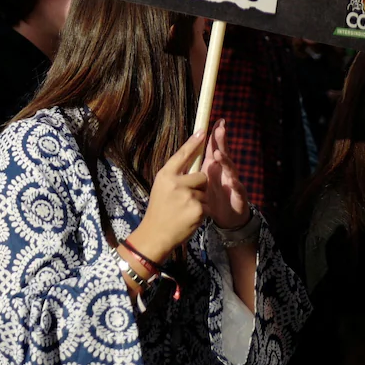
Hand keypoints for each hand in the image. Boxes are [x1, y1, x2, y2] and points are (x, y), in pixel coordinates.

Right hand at [127, 127, 211, 263]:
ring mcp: (187, 196)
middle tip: (184, 199)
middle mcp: (175, 183)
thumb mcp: (161, 187)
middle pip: (202, 176)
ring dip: (200, 201)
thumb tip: (191, 161)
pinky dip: (202, 213)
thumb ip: (175, 175)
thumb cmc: (159, 209)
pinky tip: (189, 218)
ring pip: (206, 192)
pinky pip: (208, 205)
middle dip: (199, 186)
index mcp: (165, 175)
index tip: (202, 130)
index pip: (182, 155)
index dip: (193, 143)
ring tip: (184, 210)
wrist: (156, 234)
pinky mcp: (198, 209)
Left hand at [201, 120, 251, 228]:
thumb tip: (189, 147)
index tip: (217, 121)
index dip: (216, 135)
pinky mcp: (239, 197)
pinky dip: (236, 186)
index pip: (215, 148)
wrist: (226, 218)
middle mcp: (225, 172)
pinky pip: (238, 191)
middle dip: (222, 142)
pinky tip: (233, 182)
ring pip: (231, 170)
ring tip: (219, 154)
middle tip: (220, 129)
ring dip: (226, 162)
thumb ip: (199, 163)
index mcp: (215, 167)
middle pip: (224, 154)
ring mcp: (233, 183)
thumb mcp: (203, 179)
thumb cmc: (213, 196)